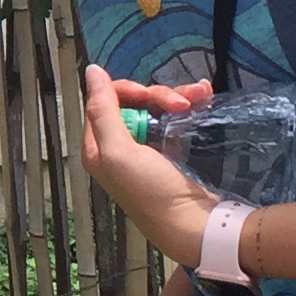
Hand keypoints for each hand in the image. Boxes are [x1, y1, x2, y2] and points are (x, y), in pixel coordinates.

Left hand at [81, 64, 217, 266]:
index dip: (126, 91)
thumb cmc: (152, 192)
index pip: (103, 101)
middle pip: (132, 102)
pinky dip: (187, 107)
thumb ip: (102, 111)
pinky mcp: (169, 152)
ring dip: (177, 97)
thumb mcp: (119, 152)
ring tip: (201, 96)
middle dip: (157, 96)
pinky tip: (203, 98)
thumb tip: (91, 71)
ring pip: (155, 108)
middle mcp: (117, 147)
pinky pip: (173, 120)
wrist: (194, 225)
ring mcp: (144, 149)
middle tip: (180, 103)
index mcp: (98, 147)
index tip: (147, 96)